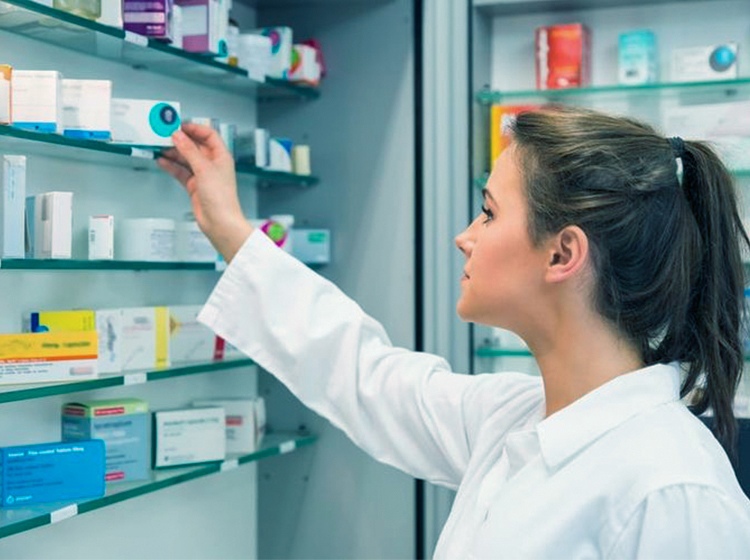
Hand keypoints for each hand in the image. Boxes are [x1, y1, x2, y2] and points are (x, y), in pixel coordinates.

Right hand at [157, 122, 252, 261]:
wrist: (219, 222)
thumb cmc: (221, 197)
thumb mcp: (204, 168)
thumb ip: (189, 151)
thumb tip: (178, 136)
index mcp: (221, 156)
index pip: (208, 135)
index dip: (194, 128)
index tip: (178, 125)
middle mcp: (212, 164)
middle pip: (195, 146)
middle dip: (180, 140)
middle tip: (164, 135)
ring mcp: (203, 175)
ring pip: (185, 159)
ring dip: (173, 153)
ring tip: (158, 147)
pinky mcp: (194, 186)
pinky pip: (181, 172)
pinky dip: (171, 166)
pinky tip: (161, 161)